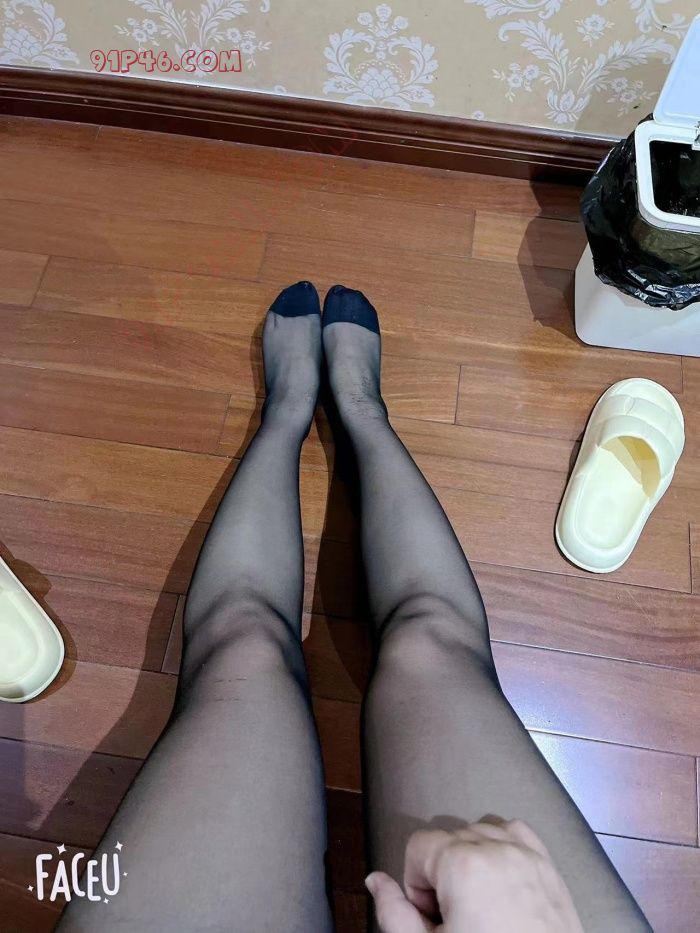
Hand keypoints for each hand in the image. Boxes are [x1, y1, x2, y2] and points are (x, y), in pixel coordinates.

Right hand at [365, 818, 583, 931]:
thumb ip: (393, 913)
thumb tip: (375, 880)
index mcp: (462, 864)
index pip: (417, 845)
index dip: (415, 885)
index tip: (431, 917)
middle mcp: (496, 848)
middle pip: (447, 839)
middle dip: (442, 875)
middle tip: (454, 921)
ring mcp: (526, 854)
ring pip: (480, 831)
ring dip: (470, 859)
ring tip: (477, 904)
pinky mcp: (549, 867)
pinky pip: (515, 833)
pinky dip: (502, 847)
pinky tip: (500, 883)